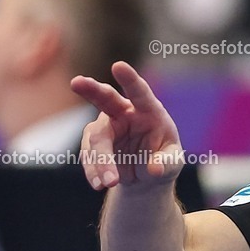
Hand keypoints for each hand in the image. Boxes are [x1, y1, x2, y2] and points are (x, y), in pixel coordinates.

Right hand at [70, 61, 183, 190]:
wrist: (145, 175)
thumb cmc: (164, 160)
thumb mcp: (173, 163)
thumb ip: (166, 164)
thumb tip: (153, 169)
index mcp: (149, 110)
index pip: (140, 92)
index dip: (129, 79)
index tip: (118, 66)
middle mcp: (124, 113)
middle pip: (105, 99)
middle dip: (91, 90)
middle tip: (77, 82)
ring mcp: (106, 127)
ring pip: (96, 138)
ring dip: (101, 160)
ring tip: (110, 183)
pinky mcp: (94, 144)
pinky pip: (89, 155)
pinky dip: (93, 171)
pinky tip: (99, 184)